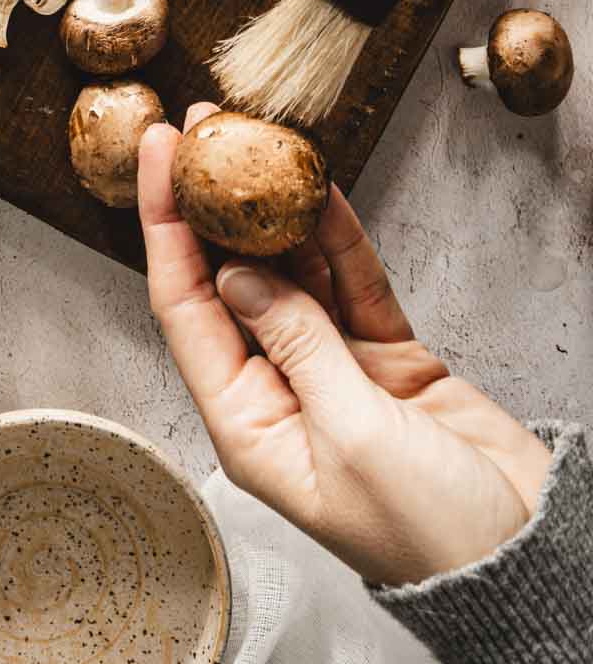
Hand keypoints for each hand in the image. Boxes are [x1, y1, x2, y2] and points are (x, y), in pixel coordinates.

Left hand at [138, 104, 550, 587]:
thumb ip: (295, 342)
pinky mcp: (383, 357)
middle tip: (203, 128)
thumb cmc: (430, 530)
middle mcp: (277, 391)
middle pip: (230, 276)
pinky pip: (350, 280)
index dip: (166, 227)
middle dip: (213, 201)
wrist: (523, 554)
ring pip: (293, 267)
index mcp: (246, 424)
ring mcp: (331, 370)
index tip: (159, 158)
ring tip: (255, 138)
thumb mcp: (350, 432)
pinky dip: (338, 233)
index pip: (185, 307)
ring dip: (276, 206)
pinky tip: (320, 186)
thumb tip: (235, 272)